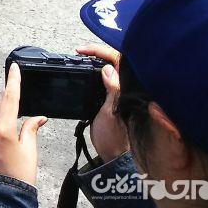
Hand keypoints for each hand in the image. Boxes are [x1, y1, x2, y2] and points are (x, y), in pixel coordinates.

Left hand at [0, 64, 46, 185]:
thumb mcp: (29, 151)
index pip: (10, 98)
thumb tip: (38, 117)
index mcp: (2, 128)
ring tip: (8, 134)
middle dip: (6, 103)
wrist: (1, 197)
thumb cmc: (19, 176)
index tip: (14, 68)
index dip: (13, 81)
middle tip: (17, 105)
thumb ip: (31, 129)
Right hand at [77, 44, 127, 161]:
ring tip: (81, 58)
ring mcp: (118, 94)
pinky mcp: (111, 100)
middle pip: (115, 61)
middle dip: (98, 52)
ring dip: (96, 61)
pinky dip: (94, 73)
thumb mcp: (110, 114)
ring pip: (109, 70)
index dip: (100, 51)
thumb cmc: (114, 139)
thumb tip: (108, 69)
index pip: (118, 60)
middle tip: (80, 51)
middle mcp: (126, 90)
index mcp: (128, 90)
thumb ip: (113, 91)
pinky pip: (104, 80)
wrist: (112, 156)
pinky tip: (85, 72)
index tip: (82, 51)